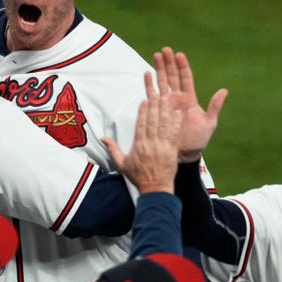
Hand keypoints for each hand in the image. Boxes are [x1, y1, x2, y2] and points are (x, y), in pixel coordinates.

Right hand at [101, 73, 182, 193]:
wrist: (155, 189)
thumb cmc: (138, 177)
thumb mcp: (122, 164)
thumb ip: (113, 149)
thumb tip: (102, 138)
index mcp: (139, 145)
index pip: (141, 124)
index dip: (143, 111)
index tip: (145, 100)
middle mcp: (151, 144)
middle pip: (153, 120)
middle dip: (155, 105)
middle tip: (157, 92)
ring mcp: (163, 146)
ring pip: (164, 124)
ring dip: (166, 109)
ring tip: (168, 97)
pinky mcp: (172, 150)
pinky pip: (175, 133)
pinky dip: (177, 122)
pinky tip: (179, 112)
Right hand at [153, 47, 227, 161]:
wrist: (185, 154)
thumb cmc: (198, 140)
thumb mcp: (210, 123)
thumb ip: (215, 106)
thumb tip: (224, 91)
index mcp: (190, 99)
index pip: (185, 78)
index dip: (182, 66)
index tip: (179, 54)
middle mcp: (178, 99)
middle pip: (172, 77)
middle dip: (168, 63)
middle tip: (165, 50)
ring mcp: (167, 104)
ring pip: (162, 83)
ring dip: (158, 69)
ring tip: (156, 56)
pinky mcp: (158, 111)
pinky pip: (152, 95)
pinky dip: (149, 84)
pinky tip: (147, 73)